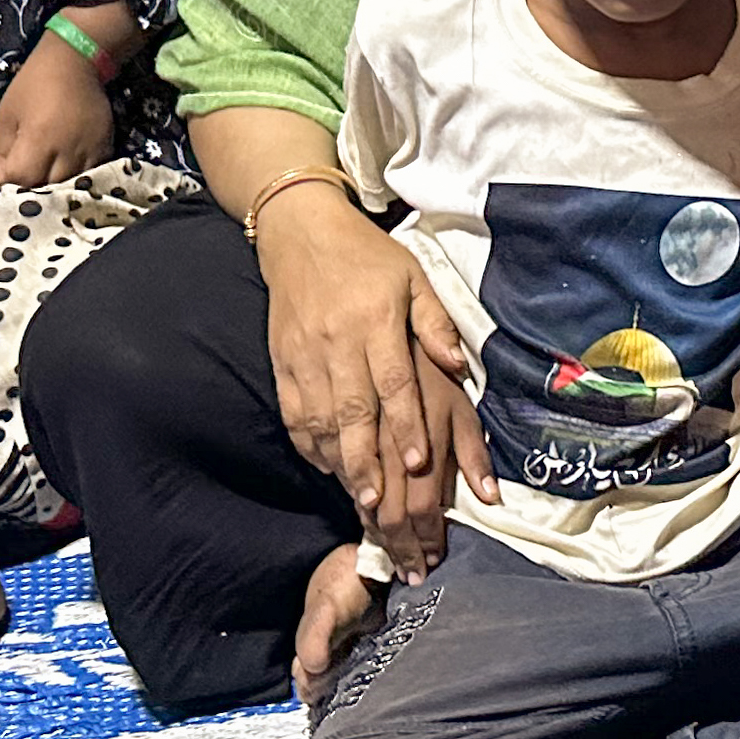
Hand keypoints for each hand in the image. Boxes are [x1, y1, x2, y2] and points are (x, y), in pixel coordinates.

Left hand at [0, 30, 114, 187]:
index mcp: (39, 139)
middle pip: (46, 187)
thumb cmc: (33, 84)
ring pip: (70, 185)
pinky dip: (76, 178)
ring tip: (41, 179)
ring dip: (53, 186)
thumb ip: (0, 150)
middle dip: (28, 188)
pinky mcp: (105, 147)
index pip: (20, 178)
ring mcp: (89, 150)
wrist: (76, 60)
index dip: (5, 184)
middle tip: (18, 182)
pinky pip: (91, 174)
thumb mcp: (8, 114)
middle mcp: (66, 149)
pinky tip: (64, 170)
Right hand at [260, 188, 488, 576]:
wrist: (300, 233)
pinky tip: (328, 466)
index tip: (419, 462)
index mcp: (375, 320)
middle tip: (382, 505)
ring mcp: (304, 356)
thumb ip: (435, 324)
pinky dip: (309, 444)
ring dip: (340, 463)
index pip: (393, 381)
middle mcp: (338, 343)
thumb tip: (457, 366)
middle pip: (354, 412)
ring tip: (359, 499)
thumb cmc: (367, 258)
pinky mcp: (282, 363)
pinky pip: (293, 413)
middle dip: (368, 463)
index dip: (407, 424)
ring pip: (320, 420)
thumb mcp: (414, 277)